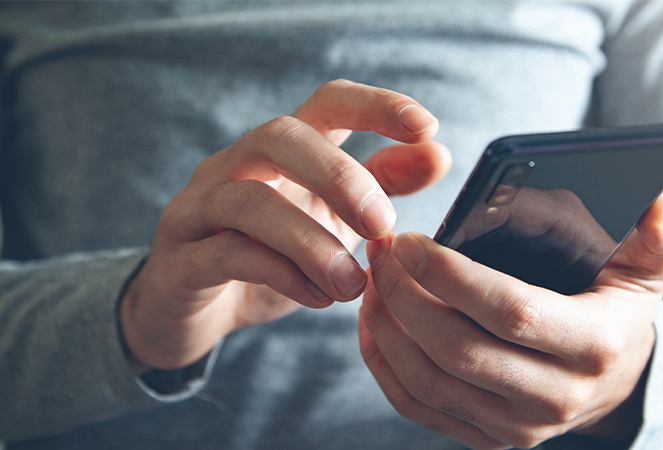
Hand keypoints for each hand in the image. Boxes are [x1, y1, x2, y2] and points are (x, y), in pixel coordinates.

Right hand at [120, 79, 450, 370]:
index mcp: (282, 150)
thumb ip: (383, 184)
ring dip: (311, 242)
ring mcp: (198, 208)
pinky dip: (280, 276)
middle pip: (280, 136)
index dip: (377, 106)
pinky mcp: (178, 260)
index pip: (327, 102)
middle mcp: (235, 165)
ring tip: (352, 283)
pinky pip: (226, 255)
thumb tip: (438, 153)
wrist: (199, 315)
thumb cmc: (273, 254)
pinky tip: (318, 298)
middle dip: (339, 176)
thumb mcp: (336, 219)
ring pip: (247, 200)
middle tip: (382, 224)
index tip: (426, 127)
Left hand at [359, 193, 662, 448]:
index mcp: (596, 345)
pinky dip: (386, 363)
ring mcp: (520, 427)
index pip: (513, 313)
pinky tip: (377, 319)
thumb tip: (657, 208)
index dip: (454, 277)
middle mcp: (558, 398)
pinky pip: (419, 408)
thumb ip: (662, 231)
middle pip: (460, 352)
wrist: (619, 376)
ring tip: (374, 277)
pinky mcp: (490, 439)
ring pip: (431, 384)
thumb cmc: (624, 301)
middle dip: (407, 298)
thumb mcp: (655, 263)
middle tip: (381, 251)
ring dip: (389, 328)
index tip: (412, 240)